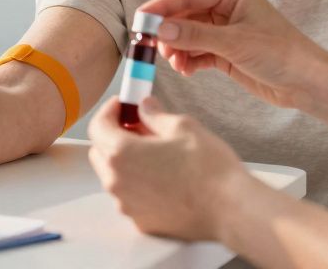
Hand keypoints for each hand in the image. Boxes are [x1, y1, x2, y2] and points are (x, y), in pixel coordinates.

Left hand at [87, 96, 258, 240]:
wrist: (230, 208)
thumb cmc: (208, 168)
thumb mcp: (182, 126)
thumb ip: (154, 114)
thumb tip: (144, 107)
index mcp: (121, 153)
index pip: (97, 125)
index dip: (110, 110)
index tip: (123, 104)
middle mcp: (117, 183)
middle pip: (101, 152)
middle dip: (114, 135)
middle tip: (140, 126)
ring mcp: (128, 206)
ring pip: (115, 176)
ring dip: (126, 162)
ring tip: (156, 153)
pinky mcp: (142, 222)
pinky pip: (131, 197)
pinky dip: (139, 185)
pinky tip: (164, 178)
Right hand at [144, 0, 327, 108]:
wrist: (307, 83)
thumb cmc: (281, 54)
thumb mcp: (234, 43)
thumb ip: (195, 35)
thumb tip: (160, 30)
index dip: (161, 7)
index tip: (140, 20)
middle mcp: (226, 7)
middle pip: (184, 14)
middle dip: (168, 31)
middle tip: (150, 46)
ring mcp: (225, 30)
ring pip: (188, 34)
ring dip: (177, 48)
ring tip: (174, 63)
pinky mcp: (226, 51)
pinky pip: (197, 51)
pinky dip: (188, 60)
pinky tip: (186, 70)